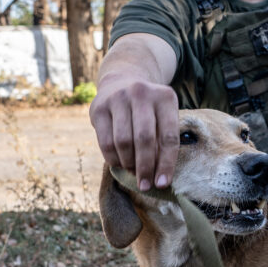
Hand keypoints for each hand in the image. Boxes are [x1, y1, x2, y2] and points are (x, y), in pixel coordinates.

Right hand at [89, 75, 178, 190]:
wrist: (122, 81)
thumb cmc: (148, 109)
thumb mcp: (162, 116)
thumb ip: (162, 140)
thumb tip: (159, 178)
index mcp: (165, 97)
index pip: (169, 137)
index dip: (166, 163)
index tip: (162, 184)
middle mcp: (141, 93)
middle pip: (144, 140)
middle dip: (145, 168)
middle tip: (145, 185)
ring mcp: (118, 98)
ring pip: (123, 142)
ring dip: (128, 164)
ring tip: (133, 172)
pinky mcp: (98, 107)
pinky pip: (106, 141)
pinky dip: (113, 158)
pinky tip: (120, 164)